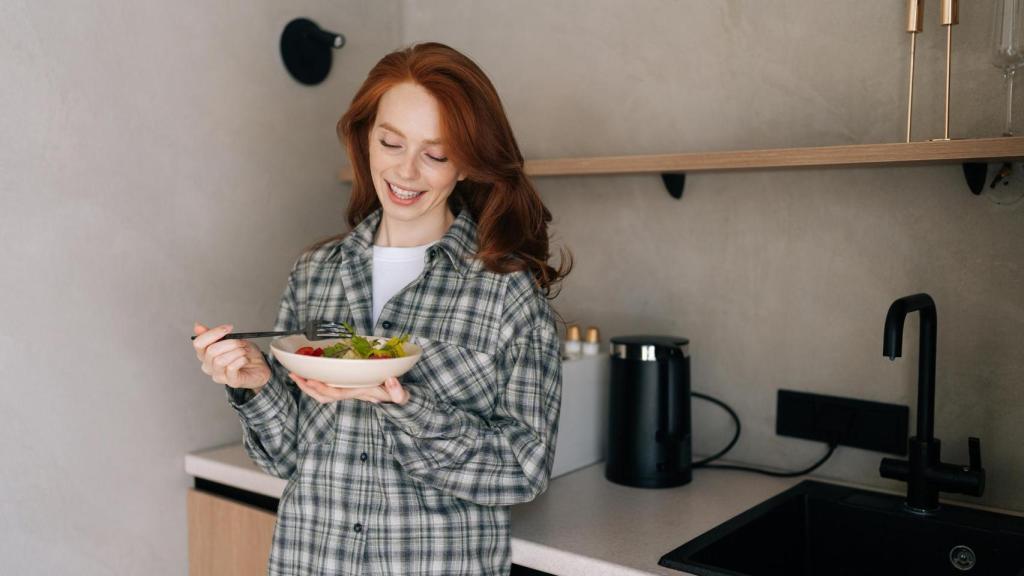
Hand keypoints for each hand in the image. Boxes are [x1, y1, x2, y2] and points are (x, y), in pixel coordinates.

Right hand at [192, 322, 271, 390]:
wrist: (260, 366)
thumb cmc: (245, 353)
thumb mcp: (231, 339)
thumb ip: (214, 334)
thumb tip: (197, 326)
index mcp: (205, 355)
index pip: (198, 343)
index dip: (213, 333)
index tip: (228, 327)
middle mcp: (208, 366)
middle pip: (211, 351)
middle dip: (230, 343)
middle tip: (241, 342)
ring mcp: (219, 376)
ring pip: (220, 360)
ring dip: (237, 352)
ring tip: (244, 351)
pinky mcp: (231, 382)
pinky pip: (231, 368)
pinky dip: (241, 359)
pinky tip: (245, 359)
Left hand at [290, 373, 409, 405]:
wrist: (394, 398)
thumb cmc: (395, 395)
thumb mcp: (400, 395)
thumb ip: (397, 391)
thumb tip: (391, 380)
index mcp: (358, 393)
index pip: (336, 393)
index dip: (322, 387)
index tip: (310, 379)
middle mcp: (348, 392)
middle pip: (323, 395)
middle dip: (307, 387)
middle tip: (294, 374)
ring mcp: (345, 389)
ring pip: (321, 392)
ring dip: (307, 384)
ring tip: (295, 374)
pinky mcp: (344, 384)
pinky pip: (326, 385)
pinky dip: (315, 380)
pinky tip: (308, 371)